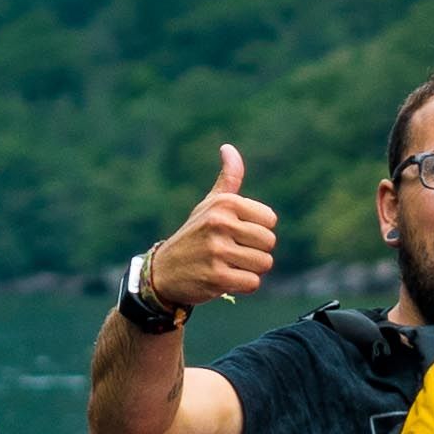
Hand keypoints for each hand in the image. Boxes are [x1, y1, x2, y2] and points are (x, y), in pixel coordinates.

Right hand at [137, 143, 275, 316]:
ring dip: (249, 269)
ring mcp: (217, 250)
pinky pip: (253, 283)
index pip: (270, 220)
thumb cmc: (194, 235)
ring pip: (264, 264)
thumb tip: (228, 148)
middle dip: (255, 252)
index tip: (235, 234)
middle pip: (269, 242)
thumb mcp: (208, 204)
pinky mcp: (217, 276)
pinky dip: (242, 285)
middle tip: (231, 253)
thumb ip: (228, 178)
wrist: (163, 271)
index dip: (257, 231)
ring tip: (227, 265)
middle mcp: (220, 223)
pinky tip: (224, 279)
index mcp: (224, 203)